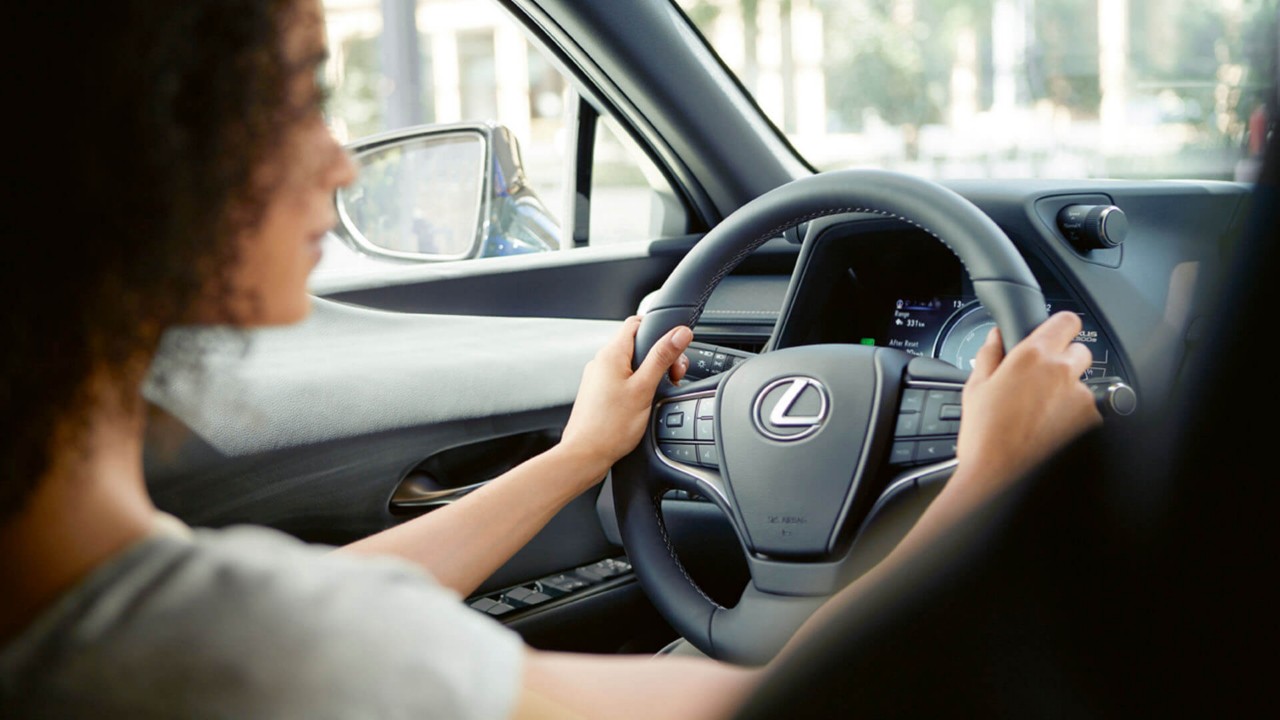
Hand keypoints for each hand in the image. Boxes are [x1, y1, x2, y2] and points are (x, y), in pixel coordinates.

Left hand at [559, 316, 692, 478]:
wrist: (585, 455)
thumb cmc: (610, 427)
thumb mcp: (644, 388)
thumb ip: (662, 358)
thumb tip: (679, 333)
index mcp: (611, 354)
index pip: (637, 323)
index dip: (659, 330)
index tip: (676, 347)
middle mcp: (601, 362)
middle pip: (637, 345)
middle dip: (660, 357)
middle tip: (672, 376)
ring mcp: (598, 378)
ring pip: (630, 364)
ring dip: (650, 373)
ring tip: (658, 392)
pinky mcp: (598, 393)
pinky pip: (622, 379)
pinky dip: (637, 385)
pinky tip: (644, 402)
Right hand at [956, 311, 1102, 490]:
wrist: (999, 476)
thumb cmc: (985, 436)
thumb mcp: (976, 388)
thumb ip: (989, 354)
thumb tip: (996, 338)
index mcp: (1032, 356)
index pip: (1067, 321)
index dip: (1061, 328)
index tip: (1055, 336)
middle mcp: (1062, 373)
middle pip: (1080, 352)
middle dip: (1065, 362)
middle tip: (1042, 382)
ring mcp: (1081, 399)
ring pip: (1082, 385)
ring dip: (1068, 393)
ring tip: (1041, 415)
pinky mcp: (1091, 422)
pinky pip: (1088, 411)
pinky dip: (1074, 418)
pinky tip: (1051, 430)